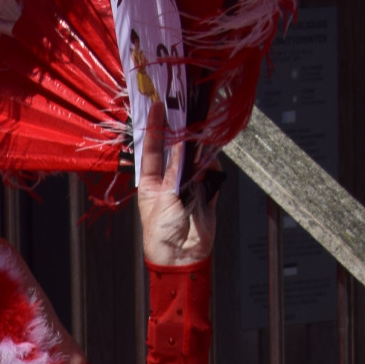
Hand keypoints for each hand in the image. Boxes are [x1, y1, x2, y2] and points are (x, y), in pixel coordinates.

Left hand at [137, 103, 214, 266]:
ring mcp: (189, 186)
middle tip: (187, 114)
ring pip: (197, 160)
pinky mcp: (206, 194)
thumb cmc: (161, 232)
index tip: (159, 106)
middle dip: (181, 134)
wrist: (181, 257)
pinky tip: (211, 162)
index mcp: (151, 182)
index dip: (156, 127)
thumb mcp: (165, 196)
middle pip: (176, 151)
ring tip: (201, 139)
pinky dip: (213, 167)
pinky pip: (212, 175)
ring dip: (199, 151)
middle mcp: (169, 181)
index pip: (153, 149)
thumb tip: (183, 145)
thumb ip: (176, 170)